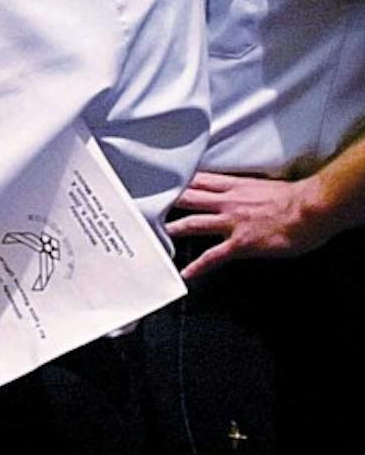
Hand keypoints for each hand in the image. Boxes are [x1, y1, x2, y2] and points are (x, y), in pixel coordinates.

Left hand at [166, 172, 327, 280]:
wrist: (312, 208)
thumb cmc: (296, 197)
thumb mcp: (262, 186)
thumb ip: (243, 189)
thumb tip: (236, 193)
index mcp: (233, 185)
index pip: (196, 180)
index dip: (175, 181)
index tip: (157, 182)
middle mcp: (227, 201)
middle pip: (186, 197)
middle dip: (163, 201)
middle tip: (143, 205)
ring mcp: (231, 221)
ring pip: (192, 223)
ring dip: (172, 230)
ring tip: (153, 236)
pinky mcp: (241, 242)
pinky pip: (214, 256)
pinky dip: (198, 266)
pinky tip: (186, 274)